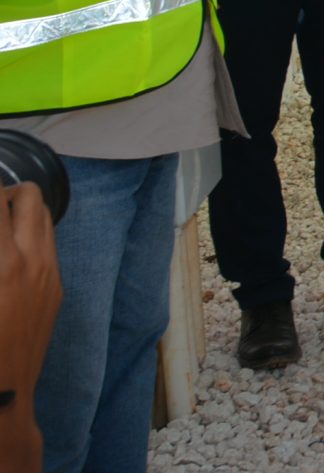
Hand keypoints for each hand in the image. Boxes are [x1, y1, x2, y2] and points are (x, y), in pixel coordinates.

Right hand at [0, 183, 60, 430]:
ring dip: (21, 210)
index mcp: (2, 262)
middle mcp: (33, 261)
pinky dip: (31, 234)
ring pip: (44, 217)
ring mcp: (50, 273)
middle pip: (30, 197)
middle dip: (5, 192)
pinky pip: (49, 243)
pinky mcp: (57, 287)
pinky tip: (9, 249)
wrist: (0, 391)